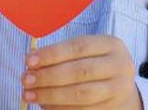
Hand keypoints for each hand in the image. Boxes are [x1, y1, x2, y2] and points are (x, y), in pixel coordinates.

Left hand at [21, 34, 142, 108]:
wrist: (120, 83)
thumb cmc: (95, 61)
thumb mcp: (87, 50)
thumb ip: (63, 53)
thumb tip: (32, 62)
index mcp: (111, 44)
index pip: (78, 47)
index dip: (52, 54)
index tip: (29, 60)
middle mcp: (119, 65)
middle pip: (80, 71)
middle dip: (49, 76)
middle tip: (26, 80)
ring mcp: (118, 89)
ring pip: (81, 94)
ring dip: (51, 95)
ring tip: (30, 94)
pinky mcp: (112, 108)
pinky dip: (61, 109)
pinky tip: (45, 105)